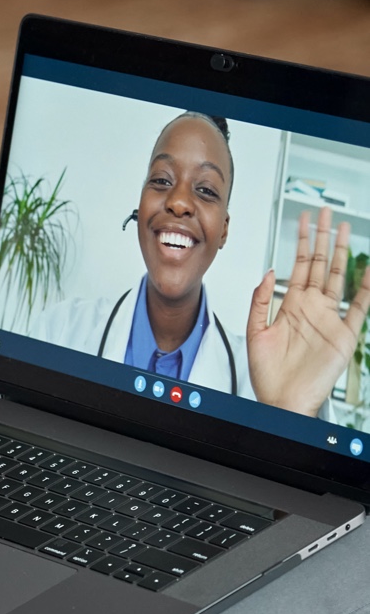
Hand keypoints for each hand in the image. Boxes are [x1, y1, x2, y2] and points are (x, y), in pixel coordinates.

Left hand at [247, 208, 369, 416]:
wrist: (281, 400)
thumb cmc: (268, 372)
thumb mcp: (254, 331)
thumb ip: (259, 300)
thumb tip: (268, 272)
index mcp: (290, 304)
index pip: (299, 265)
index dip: (301, 242)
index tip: (303, 220)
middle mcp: (311, 307)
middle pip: (320, 264)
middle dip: (322, 238)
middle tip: (325, 213)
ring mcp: (329, 318)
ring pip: (339, 278)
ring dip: (342, 254)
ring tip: (345, 230)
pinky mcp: (343, 335)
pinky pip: (358, 308)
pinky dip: (366, 289)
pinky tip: (369, 270)